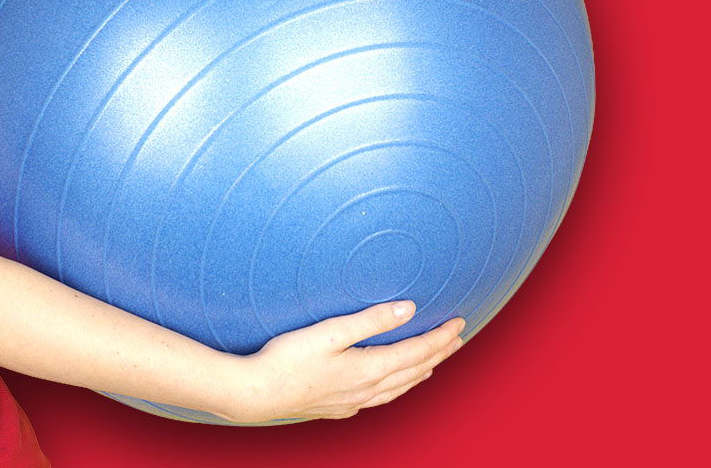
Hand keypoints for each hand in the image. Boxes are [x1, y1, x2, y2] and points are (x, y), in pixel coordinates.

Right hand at [225, 302, 463, 422]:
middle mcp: (368, 389)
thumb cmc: (288, 359)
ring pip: (399, 387)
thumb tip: (409, 309)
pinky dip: (396, 388)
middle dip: (438, 353)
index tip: (459, 322)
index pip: (417, 351)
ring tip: (433, 363)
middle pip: (414, 370)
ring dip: (420, 372)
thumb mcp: (331, 332)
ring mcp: (353, 402)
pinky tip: (389, 386)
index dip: (440, 337)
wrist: (258, 394)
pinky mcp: (338, 408)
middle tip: (457, 338)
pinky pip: (380, 398)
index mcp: (370, 368)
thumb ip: (371, 320)